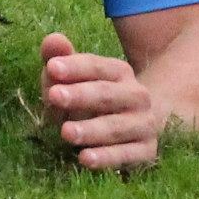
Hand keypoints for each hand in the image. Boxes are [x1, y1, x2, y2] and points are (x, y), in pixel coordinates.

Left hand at [40, 32, 165, 170]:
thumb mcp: (70, 77)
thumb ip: (58, 57)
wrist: (136, 125)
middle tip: (54, 96)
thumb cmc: (90, 96)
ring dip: (91, 130)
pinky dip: (107, 158)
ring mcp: (144, 124)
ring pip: (116, 126)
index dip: (74, 66)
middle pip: (106, 94)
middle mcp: (137, 95)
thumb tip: (53, 39)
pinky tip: (85, 159)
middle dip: (80, 95)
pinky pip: (127, 155)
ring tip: (65, 133)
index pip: (96, 66)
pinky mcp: (146, 151)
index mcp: (118, 71)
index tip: (52, 68)